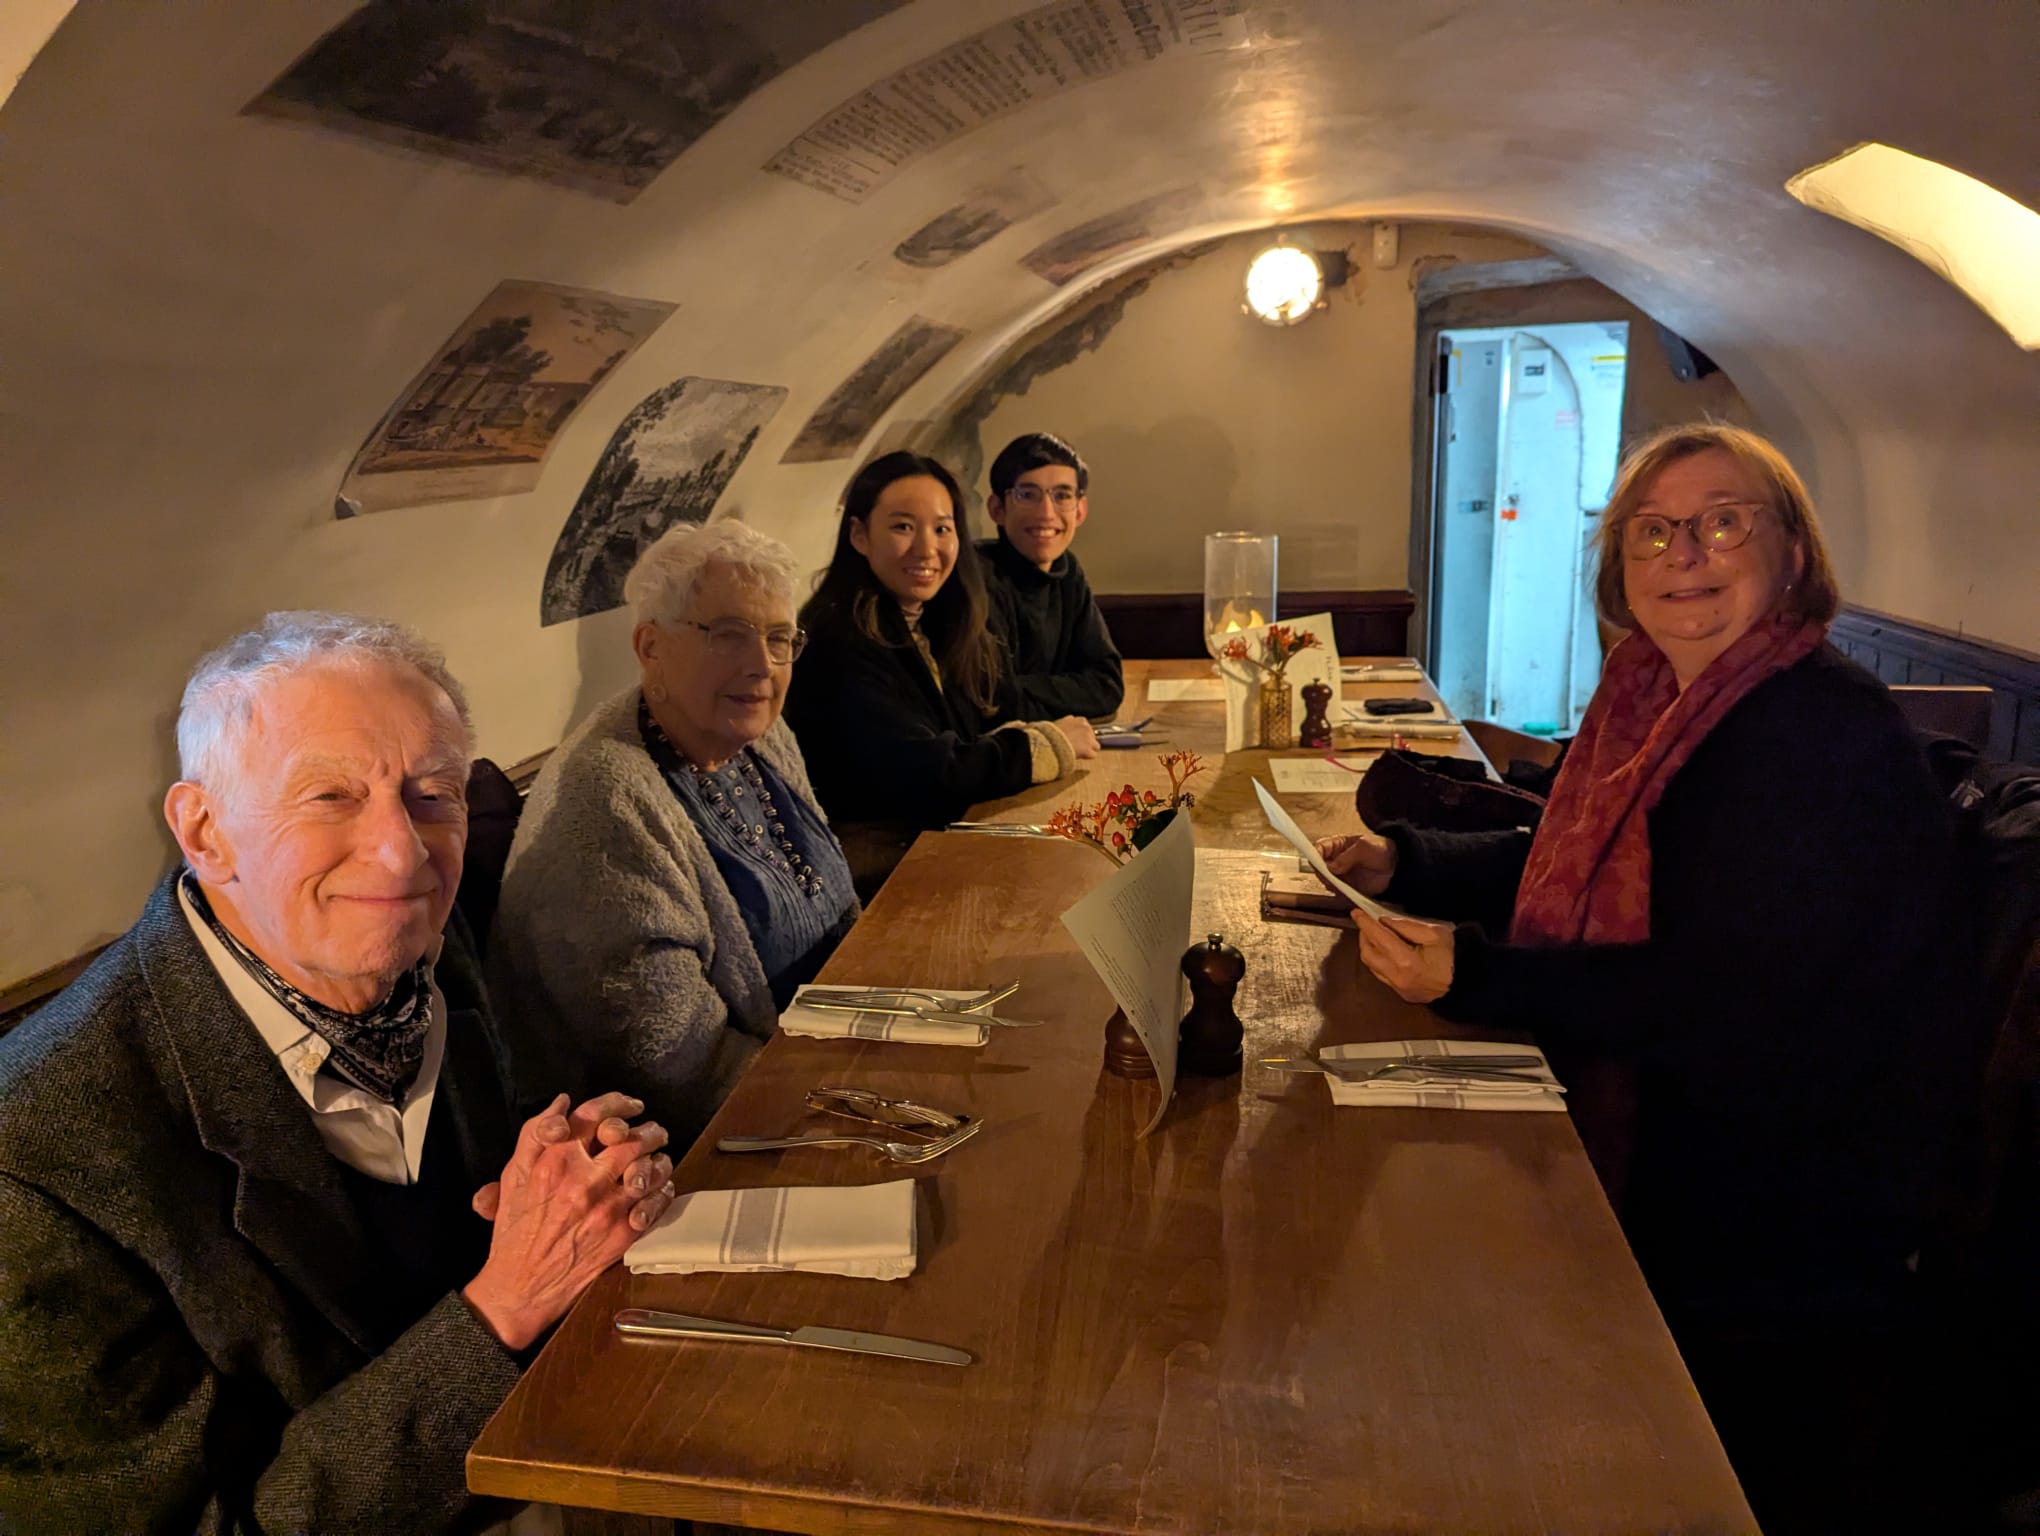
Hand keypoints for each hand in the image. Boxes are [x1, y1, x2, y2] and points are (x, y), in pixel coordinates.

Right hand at [462, 1092, 677, 1350]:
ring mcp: (607, 1208)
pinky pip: (656, 1202)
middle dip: (649, 1130)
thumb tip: (561, 1103)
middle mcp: (584, 1180)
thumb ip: (534, 1135)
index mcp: (555, 1161)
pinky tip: (659, 1189)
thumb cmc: (514, 1232)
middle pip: (631, 1138)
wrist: (520, 1288)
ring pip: (649, 1168)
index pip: (595, 1115)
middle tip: (655, 1132)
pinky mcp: (623, 1233)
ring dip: (659, 1160)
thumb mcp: (513, 1177)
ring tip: (660, 1159)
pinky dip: (662, 1191)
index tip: (631, 1106)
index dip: (618, 1104)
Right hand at [1054, 715, 1100, 758]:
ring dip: (1089, 749)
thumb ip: (1068, 723)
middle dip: (1086, 741)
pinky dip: (1086, 757)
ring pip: (1096, 746)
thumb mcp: (1060, 723)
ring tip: (1078, 753)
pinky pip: (1093, 755)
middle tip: (1076, 746)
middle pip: (1092, 736)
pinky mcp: (1088, 750)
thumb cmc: (1050, 734)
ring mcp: (1088, 739)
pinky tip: (1079, 757)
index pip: (1087, 727)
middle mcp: (1086, 728)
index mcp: (1080, 720)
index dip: (1082, 734)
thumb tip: (1068, 723)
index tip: (1076, 738)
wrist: (1049, 742)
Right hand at [1316, 828, 1396, 895]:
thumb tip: (1331, 867)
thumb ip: (1347, 856)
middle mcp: (1336, 861)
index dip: (1315, 854)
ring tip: (1340, 884)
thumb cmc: (1381, 849)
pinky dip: (1340, 893)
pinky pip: (1339, 892)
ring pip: (1327, 881)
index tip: (1317, 861)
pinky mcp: (1348, 888)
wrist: (1397, 865)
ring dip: (1331, 884)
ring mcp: (1341, 875)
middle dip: (1322, 872)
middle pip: (1319, 867)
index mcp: (1337, 846)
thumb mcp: (1364, 846)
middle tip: (1330, 875)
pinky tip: (1346, 891)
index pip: (1319, 848)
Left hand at [1355, 911, 1454, 1003]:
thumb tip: (1384, 922)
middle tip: (1367, 922)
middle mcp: (1396, 976)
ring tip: (1375, 935)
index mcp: (1406, 961)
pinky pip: (1380, 974)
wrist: (1466, 984)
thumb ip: (1407, 926)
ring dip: (1369, 948)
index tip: (1356, 912)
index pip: (1378, 938)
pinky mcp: (1400, 993)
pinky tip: (1384, 951)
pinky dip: (1377, 960)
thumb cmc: (1454, 956)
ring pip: (1371, 965)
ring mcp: (1397, 988)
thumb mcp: (1436, 933)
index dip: (1365, 923)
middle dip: (1364, 935)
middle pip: (1368, 953)